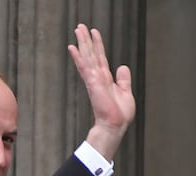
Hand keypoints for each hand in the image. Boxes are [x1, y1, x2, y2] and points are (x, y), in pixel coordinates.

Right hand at [68, 23, 134, 160]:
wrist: (115, 125)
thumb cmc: (119, 114)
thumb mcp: (125, 92)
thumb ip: (123, 79)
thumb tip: (122, 67)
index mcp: (105, 79)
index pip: (100, 58)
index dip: (97, 45)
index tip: (93, 33)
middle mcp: (97, 77)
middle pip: (91, 54)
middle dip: (86, 40)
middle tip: (80, 27)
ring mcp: (93, 79)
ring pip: (87, 57)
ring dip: (82, 42)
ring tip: (78, 29)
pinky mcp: (92, 83)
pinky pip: (84, 66)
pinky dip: (79, 56)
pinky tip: (73, 47)